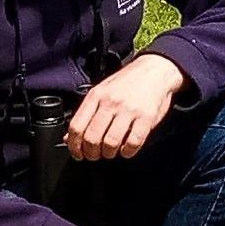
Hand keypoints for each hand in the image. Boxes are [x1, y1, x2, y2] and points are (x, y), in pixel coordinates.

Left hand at [67, 53, 185, 159]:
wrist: (155, 70)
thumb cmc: (128, 82)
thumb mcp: (102, 92)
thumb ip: (87, 114)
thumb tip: (69, 137)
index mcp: (96, 96)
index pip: (77, 126)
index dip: (74, 146)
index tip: (78, 154)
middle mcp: (110, 102)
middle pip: (92, 138)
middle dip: (92, 153)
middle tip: (95, 155)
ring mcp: (128, 110)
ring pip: (111, 142)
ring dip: (109, 153)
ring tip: (111, 152)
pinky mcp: (146, 117)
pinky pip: (133, 142)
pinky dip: (128, 152)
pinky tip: (127, 149)